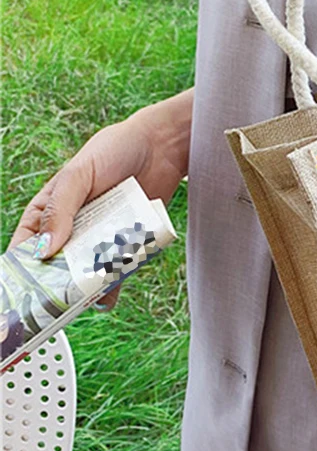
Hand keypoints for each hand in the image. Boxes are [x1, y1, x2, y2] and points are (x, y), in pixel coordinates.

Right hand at [5, 89, 192, 310]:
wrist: (162, 146)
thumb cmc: (114, 150)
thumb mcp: (78, 175)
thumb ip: (60, 209)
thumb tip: (44, 249)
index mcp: (49, 211)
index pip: (26, 246)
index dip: (21, 270)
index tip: (20, 293)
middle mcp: (72, 228)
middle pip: (57, 266)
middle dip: (55, 286)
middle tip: (55, 305)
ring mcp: (100, 237)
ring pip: (86, 272)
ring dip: (84, 287)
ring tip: (83, 300)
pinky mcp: (126, 243)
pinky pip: (116, 270)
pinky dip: (112, 284)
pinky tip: (108, 297)